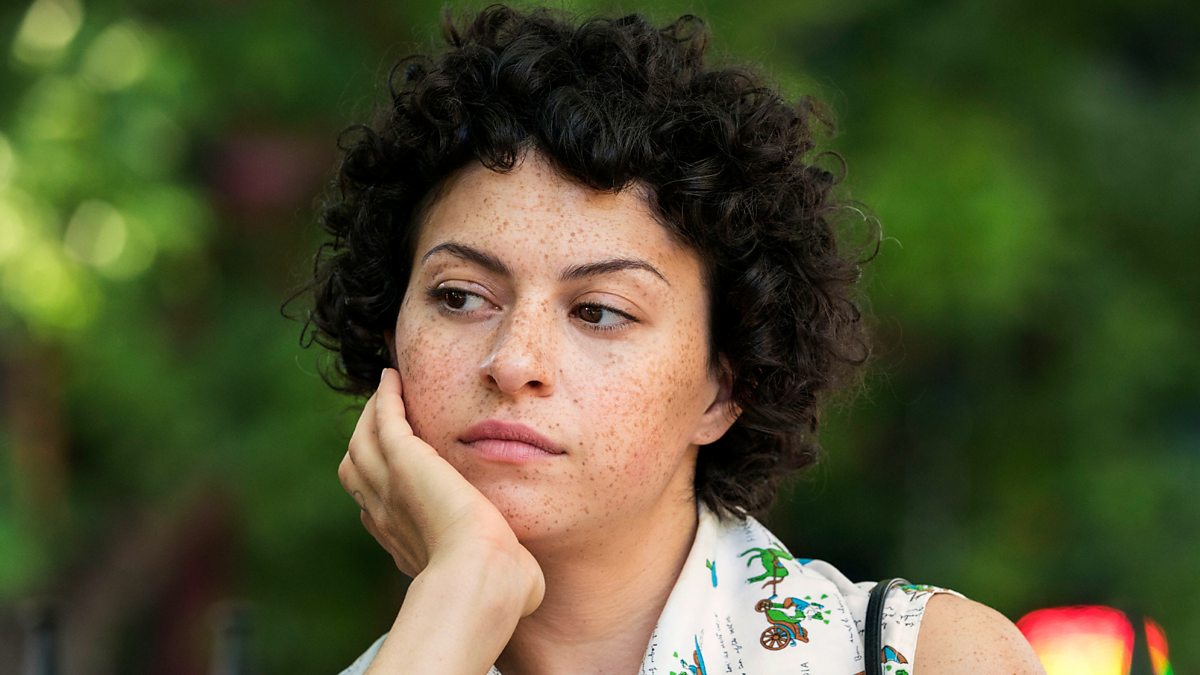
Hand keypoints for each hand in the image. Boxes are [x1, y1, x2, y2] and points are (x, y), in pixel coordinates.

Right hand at [338, 367, 544, 615]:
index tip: (395, 470)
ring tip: (387, 388)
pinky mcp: (403, 460)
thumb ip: (503, 571)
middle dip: (366, 440)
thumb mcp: (496, 579)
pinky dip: (385, 397)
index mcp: (404, 543)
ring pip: (363, 440)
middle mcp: (386, 515)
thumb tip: (529, 582)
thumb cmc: (500, 589)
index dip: (380, 485)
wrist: (483, 577)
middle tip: (382, 414)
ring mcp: (389, 486)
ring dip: (373, 411)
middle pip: (358, 468)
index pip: (377, 508)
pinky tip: (393, 377)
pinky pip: (384, 419)